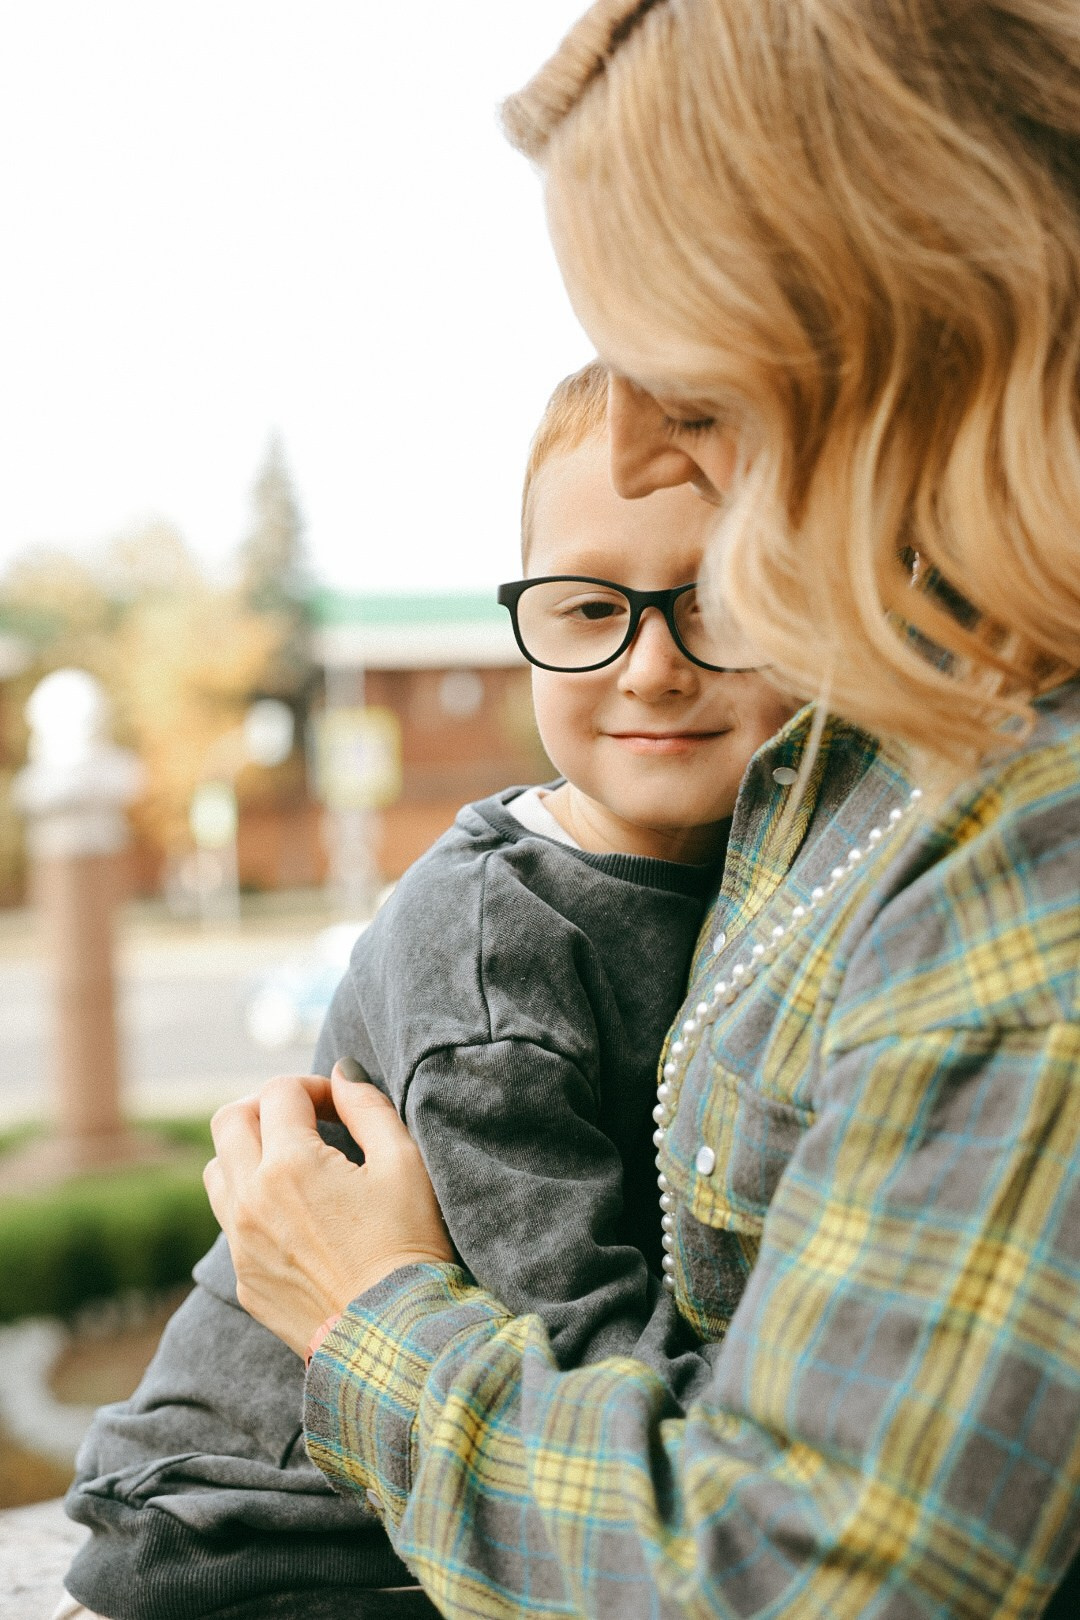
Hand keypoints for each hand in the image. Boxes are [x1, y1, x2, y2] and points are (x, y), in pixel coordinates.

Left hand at [203, 1065, 453, 1357]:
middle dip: (266, 1106)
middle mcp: (251, 1199)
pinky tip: (295, 1214)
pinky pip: (230, 1222)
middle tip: (305, 1119)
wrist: (396, 1339)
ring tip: (293, 1163)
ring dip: (248, 1152)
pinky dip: (252, 1201)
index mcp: (289, 1164)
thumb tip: (341, 1074)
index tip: (341, 1103)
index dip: (314, 1087)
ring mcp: (241, 1243)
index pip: (280, 1093)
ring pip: (218, 1170)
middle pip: (229, 1121)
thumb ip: (367, 1106)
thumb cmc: (409, 1246)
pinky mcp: (245, 1279)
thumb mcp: (404, 1162)